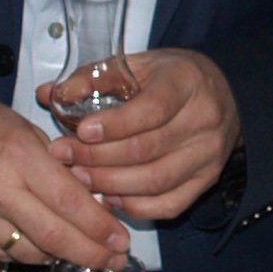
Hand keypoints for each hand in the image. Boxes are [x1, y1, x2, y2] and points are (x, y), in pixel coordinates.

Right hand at [0, 79, 129, 271]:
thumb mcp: (22, 127)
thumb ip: (55, 163)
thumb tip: (90, 196)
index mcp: (17, 156)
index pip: (70, 203)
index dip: (100, 228)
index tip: (121, 239)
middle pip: (54, 237)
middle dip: (91, 254)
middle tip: (114, 260)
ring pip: (28, 253)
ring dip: (60, 257)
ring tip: (83, 254)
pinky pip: (0, 255)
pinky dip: (26, 254)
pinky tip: (42, 249)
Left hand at [44, 48, 238, 221]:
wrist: (224, 95)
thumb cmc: (172, 78)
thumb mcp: (137, 65)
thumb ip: (93, 78)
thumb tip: (48, 94)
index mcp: (186, 81)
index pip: (152, 109)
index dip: (114, 125)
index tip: (81, 131)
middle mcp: (203, 119)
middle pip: (147, 149)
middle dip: (98, 158)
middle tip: (64, 157)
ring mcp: (208, 154)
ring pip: (156, 181)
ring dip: (111, 184)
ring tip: (79, 179)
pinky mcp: (207, 179)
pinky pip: (170, 204)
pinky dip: (136, 207)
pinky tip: (109, 197)